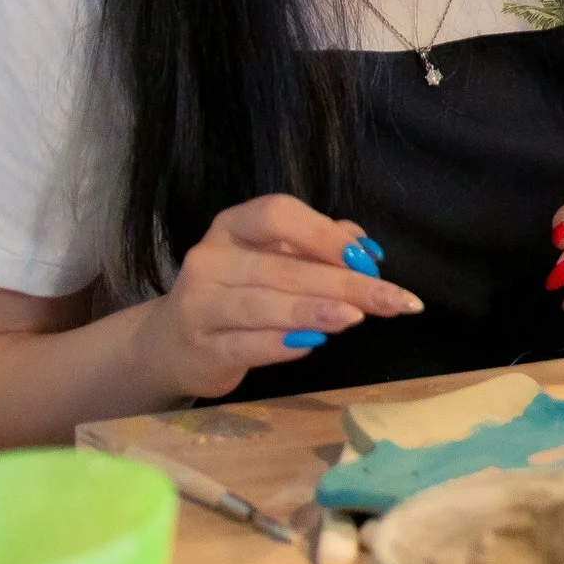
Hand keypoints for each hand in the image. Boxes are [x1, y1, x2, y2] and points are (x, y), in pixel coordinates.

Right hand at [148, 196, 422, 399]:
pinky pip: (245, 345)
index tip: (367, 260)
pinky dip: (280, 344)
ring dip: (313, 310)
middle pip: (282, 267)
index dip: (323, 234)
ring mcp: (200, 304)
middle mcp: (211, 259)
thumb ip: (320, 246)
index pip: (277, 214)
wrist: (172, 344)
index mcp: (234, 226)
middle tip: (391, 300)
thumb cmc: (239, 292)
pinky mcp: (201, 348)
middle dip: (343, 284)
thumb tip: (367, 249)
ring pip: (261, 304)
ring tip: (354, 318)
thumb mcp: (275, 258)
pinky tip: (313, 343)